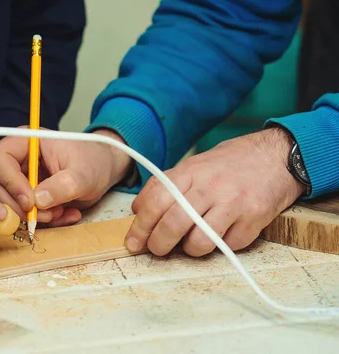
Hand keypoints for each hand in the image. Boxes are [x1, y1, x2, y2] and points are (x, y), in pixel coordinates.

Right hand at [0, 127, 132, 225]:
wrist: (104, 170)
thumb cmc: (93, 161)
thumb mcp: (83, 174)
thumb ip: (62, 185)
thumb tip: (38, 201)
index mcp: (24, 142)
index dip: (9, 182)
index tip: (30, 201)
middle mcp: (16, 160)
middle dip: (19, 205)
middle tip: (45, 215)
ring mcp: (18, 179)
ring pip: (6, 203)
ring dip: (31, 216)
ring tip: (60, 213)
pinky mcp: (26, 197)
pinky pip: (22, 214)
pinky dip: (43, 221)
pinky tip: (65, 215)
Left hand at [125, 127, 304, 256]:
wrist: (275, 157)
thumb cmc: (228, 165)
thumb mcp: (193, 165)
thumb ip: (165, 186)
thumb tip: (138, 211)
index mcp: (189, 171)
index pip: (155, 202)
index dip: (140, 227)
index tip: (133, 242)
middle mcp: (210, 187)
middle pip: (173, 225)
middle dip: (158, 245)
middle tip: (156, 249)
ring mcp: (233, 204)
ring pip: (198, 242)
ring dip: (189, 250)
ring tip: (190, 243)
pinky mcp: (253, 220)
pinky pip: (226, 247)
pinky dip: (219, 247)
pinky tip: (219, 235)